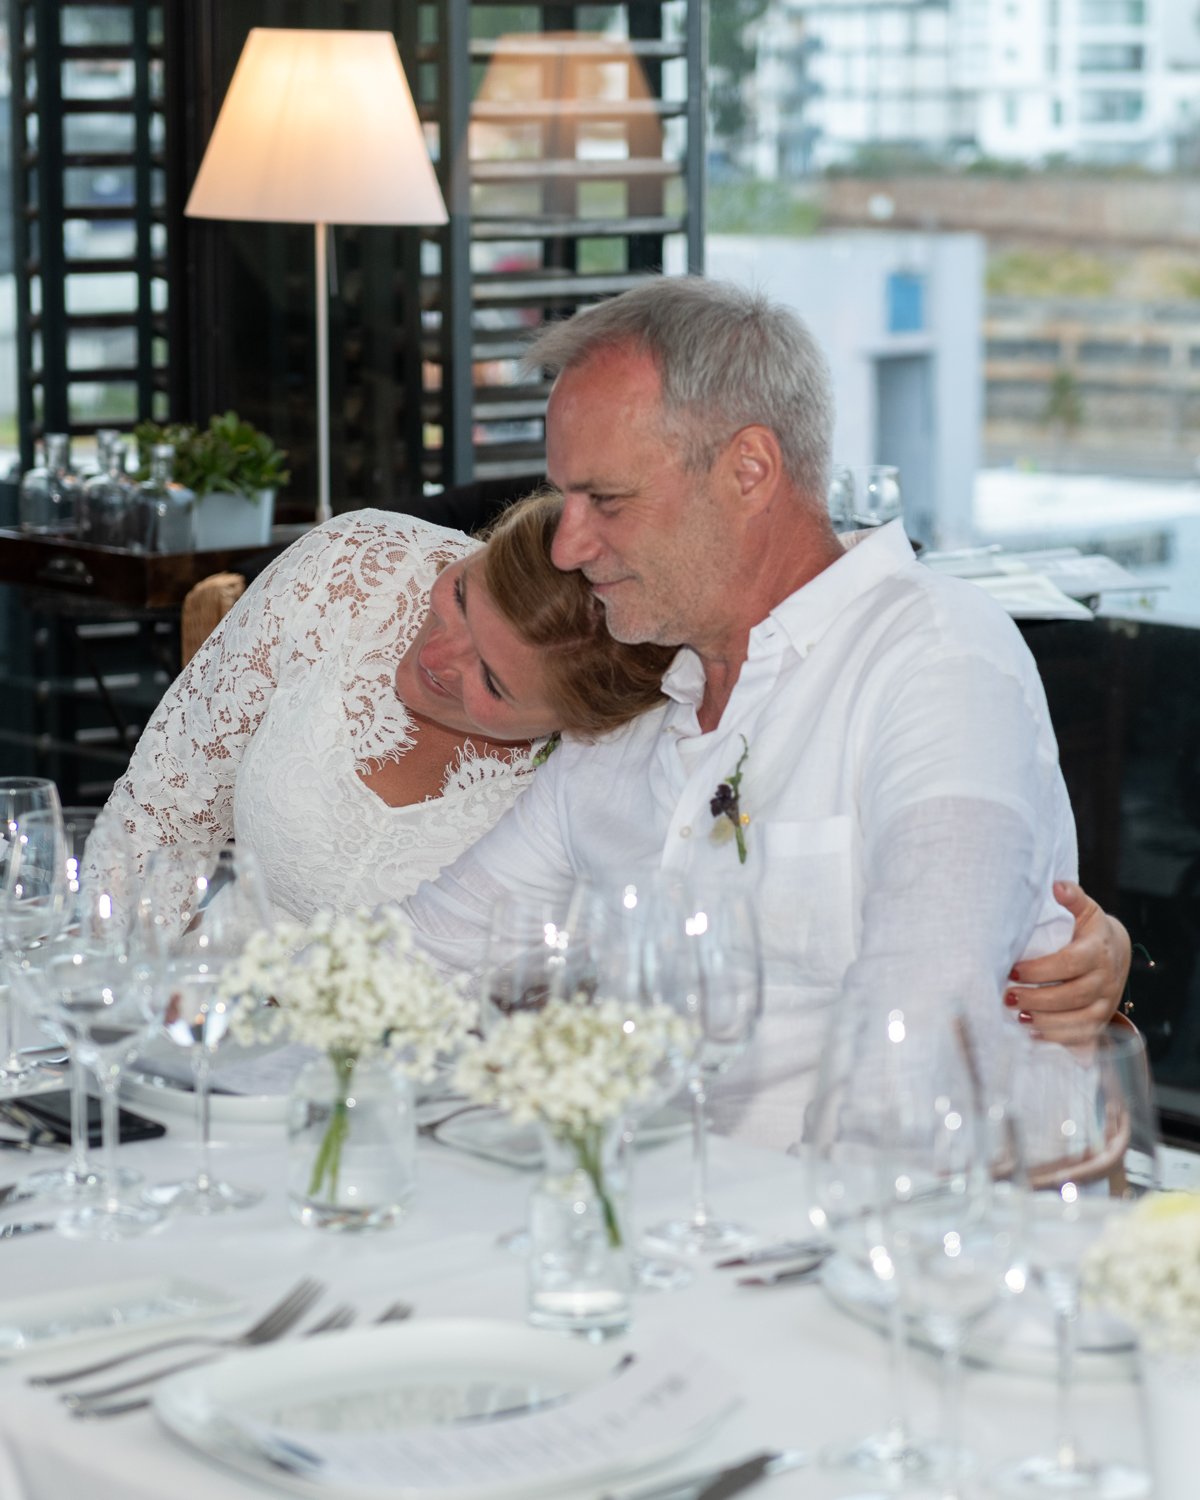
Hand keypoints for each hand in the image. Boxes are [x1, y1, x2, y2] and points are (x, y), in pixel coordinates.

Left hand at [1003, 880, 1131, 1042]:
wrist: (1116, 952)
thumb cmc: (1090, 931)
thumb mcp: (1086, 910)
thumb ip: (1072, 897)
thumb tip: (1056, 885)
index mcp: (1098, 951)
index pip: (1070, 963)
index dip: (1041, 970)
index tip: (1013, 971)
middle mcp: (1105, 979)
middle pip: (1072, 995)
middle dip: (1037, 999)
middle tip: (1007, 996)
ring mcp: (1105, 1002)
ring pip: (1077, 1019)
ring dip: (1045, 1020)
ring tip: (1017, 1015)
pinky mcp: (1101, 1019)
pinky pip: (1082, 1034)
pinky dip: (1057, 1037)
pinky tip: (1032, 1032)